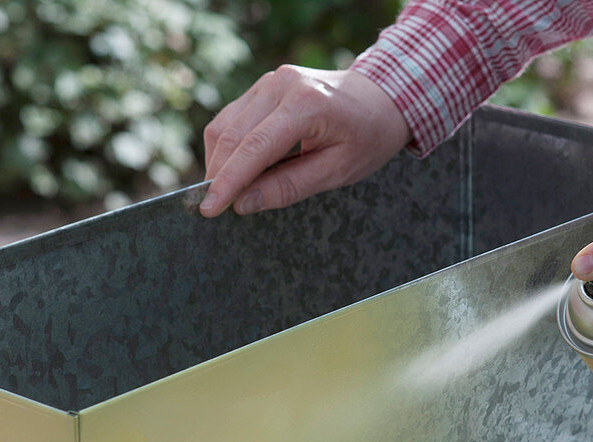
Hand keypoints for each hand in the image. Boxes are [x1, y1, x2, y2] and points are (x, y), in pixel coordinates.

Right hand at [199, 66, 410, 216]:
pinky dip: (228, 147)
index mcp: (306, 103)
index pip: (254, 148)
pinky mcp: (263, 86)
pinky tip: (238, 170)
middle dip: (218, 176)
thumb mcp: (337, 171)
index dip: (228, 182)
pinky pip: (232, 118)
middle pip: (231, 136)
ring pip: (224, 126)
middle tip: (214, 210)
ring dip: (219, 163)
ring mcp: (269, 81)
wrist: (383, 97)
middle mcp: (281, 84)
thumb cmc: (368, 137)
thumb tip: (244, 203)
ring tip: (227, 193)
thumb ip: (289, 187)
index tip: (209, 209)